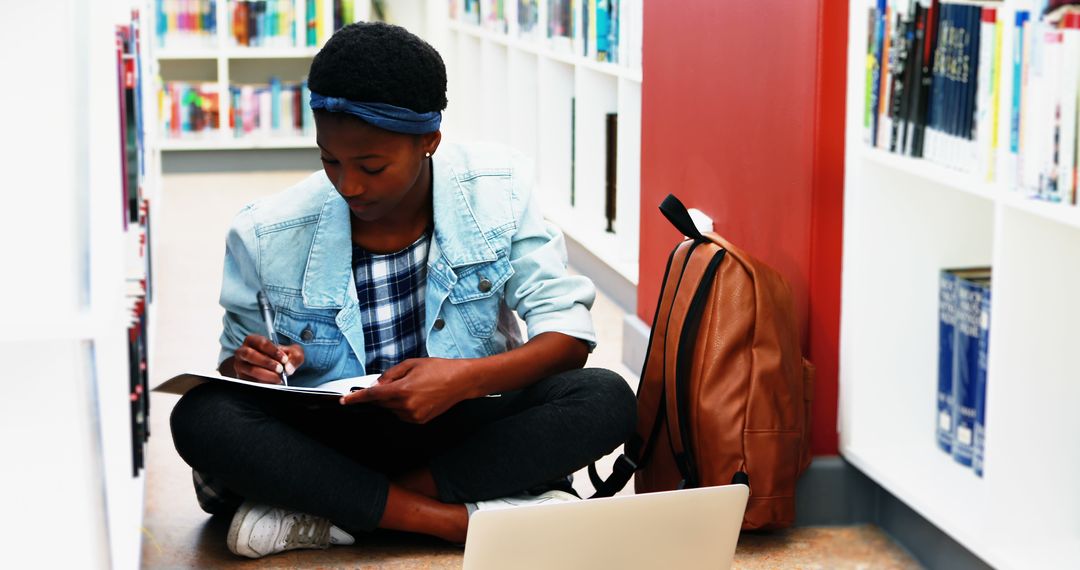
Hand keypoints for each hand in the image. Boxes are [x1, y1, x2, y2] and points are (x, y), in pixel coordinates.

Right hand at [233, 334, 304, 383]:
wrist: (272, 367)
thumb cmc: (280, 357)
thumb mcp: (291, 353)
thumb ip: (295, 357)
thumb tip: (289, 368)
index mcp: (253, 340)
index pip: (261, 342)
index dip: (273, 351)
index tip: (284, 359)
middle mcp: (243, 351)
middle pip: (250, 354)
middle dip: (267, 362)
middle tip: (280, 369)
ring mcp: (240, 365)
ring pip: (250, 369)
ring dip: (266, 374)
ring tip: (278, 378)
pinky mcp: (242, 377)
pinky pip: (250, 381)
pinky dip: (262, 383)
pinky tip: (272, 383)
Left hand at [340, 358, 473, 423]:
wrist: (461, 381)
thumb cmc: (439, 369)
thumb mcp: (411, 364)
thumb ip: (390, 374)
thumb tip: (377, 384)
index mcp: (402, 390)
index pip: (372, 396)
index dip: (356, 398)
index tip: (345, 400)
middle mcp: (406, 406)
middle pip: (382, 402)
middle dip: (383, 393)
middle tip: (399, 382)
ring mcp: (414, 415)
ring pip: (392, 409)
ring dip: (395, 400)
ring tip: (414, 387)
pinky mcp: (420, 420)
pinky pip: (403, 414)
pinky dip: (404, 406)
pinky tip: (418, 396)